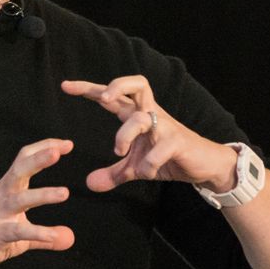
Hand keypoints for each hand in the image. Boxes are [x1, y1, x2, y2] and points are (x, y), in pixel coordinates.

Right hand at [0, 138, 75, 268]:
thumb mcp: (19, 237)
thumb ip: (44, 236)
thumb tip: (69, 238)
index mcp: (8, 190)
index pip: (24, 160)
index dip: (44, 149)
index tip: (67, 144)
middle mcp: (2, 197)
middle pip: (20, 170)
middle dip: (39, 159)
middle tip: (58, 151)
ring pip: (19, 199)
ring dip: (42, 194)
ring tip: (64, 193)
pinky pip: (17, 231)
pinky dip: (37, 232)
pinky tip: (54, 235)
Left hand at [61, 75, 235, 191]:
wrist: (204, 166)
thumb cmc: (168, 159)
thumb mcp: (136, 167)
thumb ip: (113, 173)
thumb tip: (89, 184)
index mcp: (137, 115)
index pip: (113, 95)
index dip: (89, 88)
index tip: (65, 85)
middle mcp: (151, 115)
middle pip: (137, 85)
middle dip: (117, 86)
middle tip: (102, 99)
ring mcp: (166, 127)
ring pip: (142, 118)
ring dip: (125, 135)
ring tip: (118, 152)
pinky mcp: (179, 142)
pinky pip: (161, 148)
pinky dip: (149, 162)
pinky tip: (145, 171)